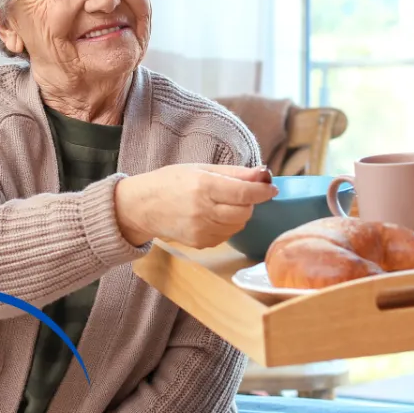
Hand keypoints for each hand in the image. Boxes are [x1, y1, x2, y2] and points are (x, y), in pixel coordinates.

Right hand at [114, 164, 276, 247]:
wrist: (141, 207)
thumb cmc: (171, 182)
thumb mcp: (202, 168)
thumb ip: (235, 173)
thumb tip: (264, 173)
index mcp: (203, 186)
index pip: (244, 192)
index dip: (262, 191)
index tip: (271, 188)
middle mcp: (202, 210)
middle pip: (245, 211)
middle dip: (250, 202)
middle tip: (242, 193)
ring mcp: (200, 230)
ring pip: (238, 225)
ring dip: (240, 214)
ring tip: (224, 203)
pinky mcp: (200, 243)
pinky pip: (227, 235)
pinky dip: (228, 225)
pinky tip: (214, 216)